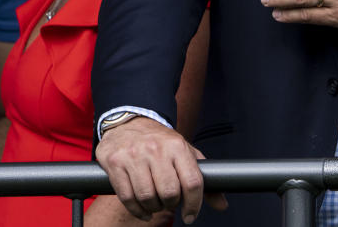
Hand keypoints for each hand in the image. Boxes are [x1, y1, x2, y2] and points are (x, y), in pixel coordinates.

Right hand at [94, 116, 226, 223]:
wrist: (129, 121)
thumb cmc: (161, 142)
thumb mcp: (185, 152)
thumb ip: (203, 178)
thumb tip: (222, 205)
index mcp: (178, 146)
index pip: (192, 182)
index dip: (194, 204)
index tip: (191, 215)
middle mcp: (156, 150)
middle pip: (169, 192)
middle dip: (171, 205)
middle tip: (170, 204)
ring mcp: (134, 156)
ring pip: (147, 197)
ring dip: (153, 208)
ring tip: (156, 204)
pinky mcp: (115, 163)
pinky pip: (127, 197)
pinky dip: (137, 210)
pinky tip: (143, 209)